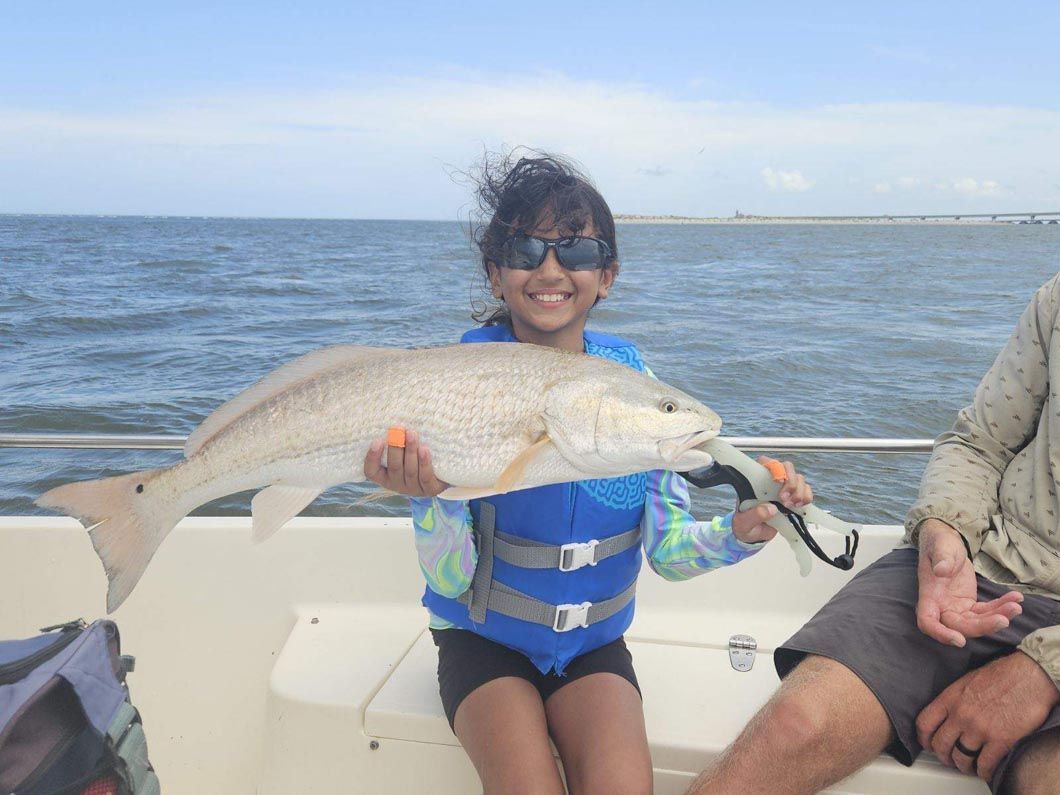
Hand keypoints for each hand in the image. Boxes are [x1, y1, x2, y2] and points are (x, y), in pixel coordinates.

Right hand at [363, 428, 447, 497]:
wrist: (441, 474)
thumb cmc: (415, 457)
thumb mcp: (402, 451)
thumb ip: (395, 440)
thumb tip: (391, 413)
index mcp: (386, 477)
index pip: (371, 471)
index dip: (372, 458)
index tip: (377, 440)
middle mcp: (398, 484)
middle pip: (394, 467)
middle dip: (395, 448)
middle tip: (397, 430)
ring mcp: (414, 488)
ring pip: (410, 470)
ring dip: (410, 451)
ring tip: (412, 434)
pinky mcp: (430, 489)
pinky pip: (425, 477)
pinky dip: (424, 463)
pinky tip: (424, 449)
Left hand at [731, 458, 812, 543]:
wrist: (753, 536)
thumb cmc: (745, 525)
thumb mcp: (743, 523)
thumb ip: (754, 516)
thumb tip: (770, 509)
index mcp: (754, 481)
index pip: (764, 462)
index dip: (774, 467)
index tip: (777, 481)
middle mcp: (770, 481)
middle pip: (786, 467)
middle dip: (790, 481)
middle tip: (784, 498)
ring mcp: (783, 488)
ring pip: (798, 477)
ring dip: (798, 490)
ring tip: (791, 505)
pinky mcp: (793, 497)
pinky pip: (806, 490)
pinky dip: (807, 496)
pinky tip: (800, 506)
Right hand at [915, 519, 1022, 646]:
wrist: (946, 543)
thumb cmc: (939, 544)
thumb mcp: (940, 547)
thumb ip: (941, 559)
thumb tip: (941, 571)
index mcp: (930, 595)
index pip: (928, 621)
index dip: (941, 633)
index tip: (959, 640)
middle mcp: (942, 606)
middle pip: (960, 626)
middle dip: (982, 626)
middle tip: (1003, 620)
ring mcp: (957, 607)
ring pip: (976, 622)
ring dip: (997, 617)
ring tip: (1016, 606)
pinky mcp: (970, 604)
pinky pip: (987, 611)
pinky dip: (1001, 607)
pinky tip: (1016, 598)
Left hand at [916, 651, 1059, 781]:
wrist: (1029, 676)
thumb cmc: (1002, 674)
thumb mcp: (967, 680)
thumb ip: (954, 699)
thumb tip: (948, 714)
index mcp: (951, 698)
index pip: (924, 722)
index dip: (924, 738)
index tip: (928, 744)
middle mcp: (961, 714)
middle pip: (940, 744)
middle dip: (943, 755)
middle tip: (949, 758)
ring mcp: (979, 729)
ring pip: (961, 758)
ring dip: (964, 766)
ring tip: (968, 766)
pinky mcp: (1000, 740)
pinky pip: (985, 765)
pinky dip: (984, 772)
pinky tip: (985, 770)